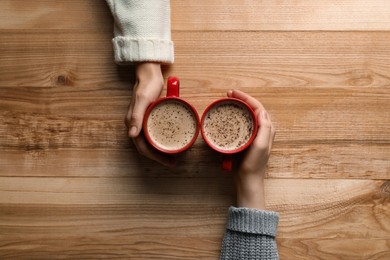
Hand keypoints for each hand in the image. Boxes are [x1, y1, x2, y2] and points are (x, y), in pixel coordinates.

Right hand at [125, 62, 174, 166]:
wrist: (149, 74)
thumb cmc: (146, 86)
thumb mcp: (142, 100)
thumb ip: (136, 116)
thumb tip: (131, 135)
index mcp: (132, 123)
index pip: (142, 147)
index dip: (154, 157)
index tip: (168, 162)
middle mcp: (136, 125)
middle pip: (146, 147)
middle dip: (159, 157)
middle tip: (173, 162)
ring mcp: (142, 122)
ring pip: (151, 142)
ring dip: (160, 150)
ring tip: (173, 156)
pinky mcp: (149, 118)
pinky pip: (155, 134)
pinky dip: (162, 140)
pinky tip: (171, 141)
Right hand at [227, 90, 275, 209]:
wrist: (248, 180)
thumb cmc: (254, 164)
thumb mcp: (260, 146)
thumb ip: (264, 128)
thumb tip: (261, 110)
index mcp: (267, 129)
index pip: (257, 107)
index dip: (246, 97)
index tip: (233, 93)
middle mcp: (262, 129)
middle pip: (252, 108)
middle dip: (241, 99)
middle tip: (228, 94)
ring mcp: (254, 134)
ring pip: (247, 114)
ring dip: (238, 105)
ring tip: (228, 101)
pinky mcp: (247, 139)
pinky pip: (242, 122)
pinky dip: (236, 115)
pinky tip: (228, 115)